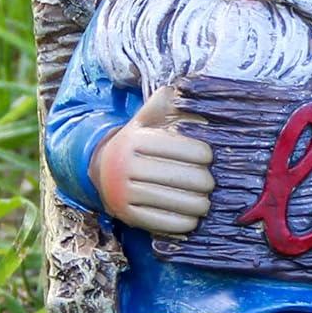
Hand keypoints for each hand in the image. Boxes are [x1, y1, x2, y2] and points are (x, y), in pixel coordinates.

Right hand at [88, 85, 214, 234]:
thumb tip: (188, 89)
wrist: (98, 168)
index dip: (203, 154)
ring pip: (173, 201)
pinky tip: (193, 220)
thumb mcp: (147, 118)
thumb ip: (168, 102)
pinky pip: (161, 223)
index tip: (210, 157)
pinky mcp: (125, 215)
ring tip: (207, 202)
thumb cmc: (137, 141)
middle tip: (212, 183)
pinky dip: (182, 223)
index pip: (181, 148)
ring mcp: (122, 192)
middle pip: (181, 177)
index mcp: (134, 140)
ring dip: (198, 204)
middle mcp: (124, 166)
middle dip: (204, 182)